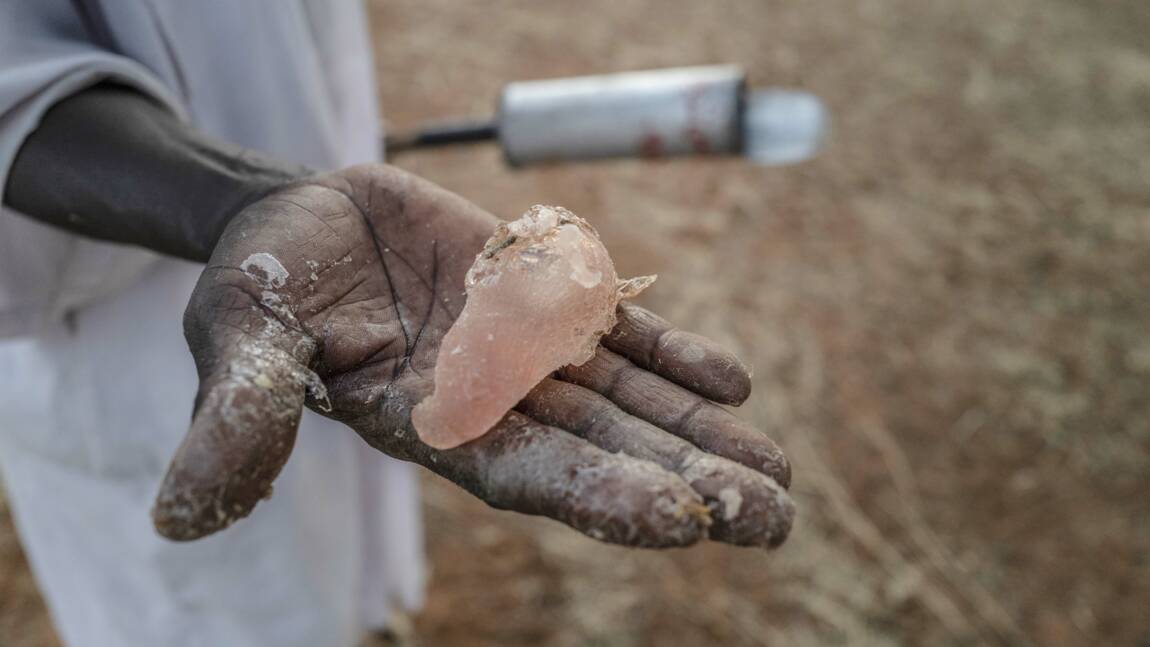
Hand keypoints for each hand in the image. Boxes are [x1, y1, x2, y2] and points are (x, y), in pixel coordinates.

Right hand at [152, 164, 793, 547]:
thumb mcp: (239, 339)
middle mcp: (494, 400)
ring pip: (626, 399)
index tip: (686, 519)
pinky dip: (671, 352)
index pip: (529, 475)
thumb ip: (238, 413)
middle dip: (686, 484)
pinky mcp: (540, 297)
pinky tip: (730, 379)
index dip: (602, 495)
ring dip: (699, 433)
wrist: (299, 218)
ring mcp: (525, 349)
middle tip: (774, 516)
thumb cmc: (263, 282)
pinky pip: (618, 329)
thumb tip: (181, 517)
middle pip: (603, 450)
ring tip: (776, 473)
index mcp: (431, 426)